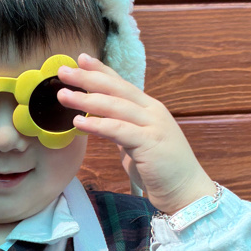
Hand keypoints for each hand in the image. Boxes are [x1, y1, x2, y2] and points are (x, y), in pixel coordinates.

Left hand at [57, 54, 216, 213]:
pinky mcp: (150, 143)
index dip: (101, 70)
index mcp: (149, 109)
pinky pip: (118, 130)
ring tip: (63, 95)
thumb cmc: (161, 170)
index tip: (81, 59)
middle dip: (88, 78)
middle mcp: (152, 112)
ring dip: (86, 99)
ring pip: (115, 106)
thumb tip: (102, 123)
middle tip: (64, 71)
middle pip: (116, 89)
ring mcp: (153, 126)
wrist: (187, 192)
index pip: (122, 84)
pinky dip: (97, 124)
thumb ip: (123, 129)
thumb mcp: (139, 143)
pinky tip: (78, 122)